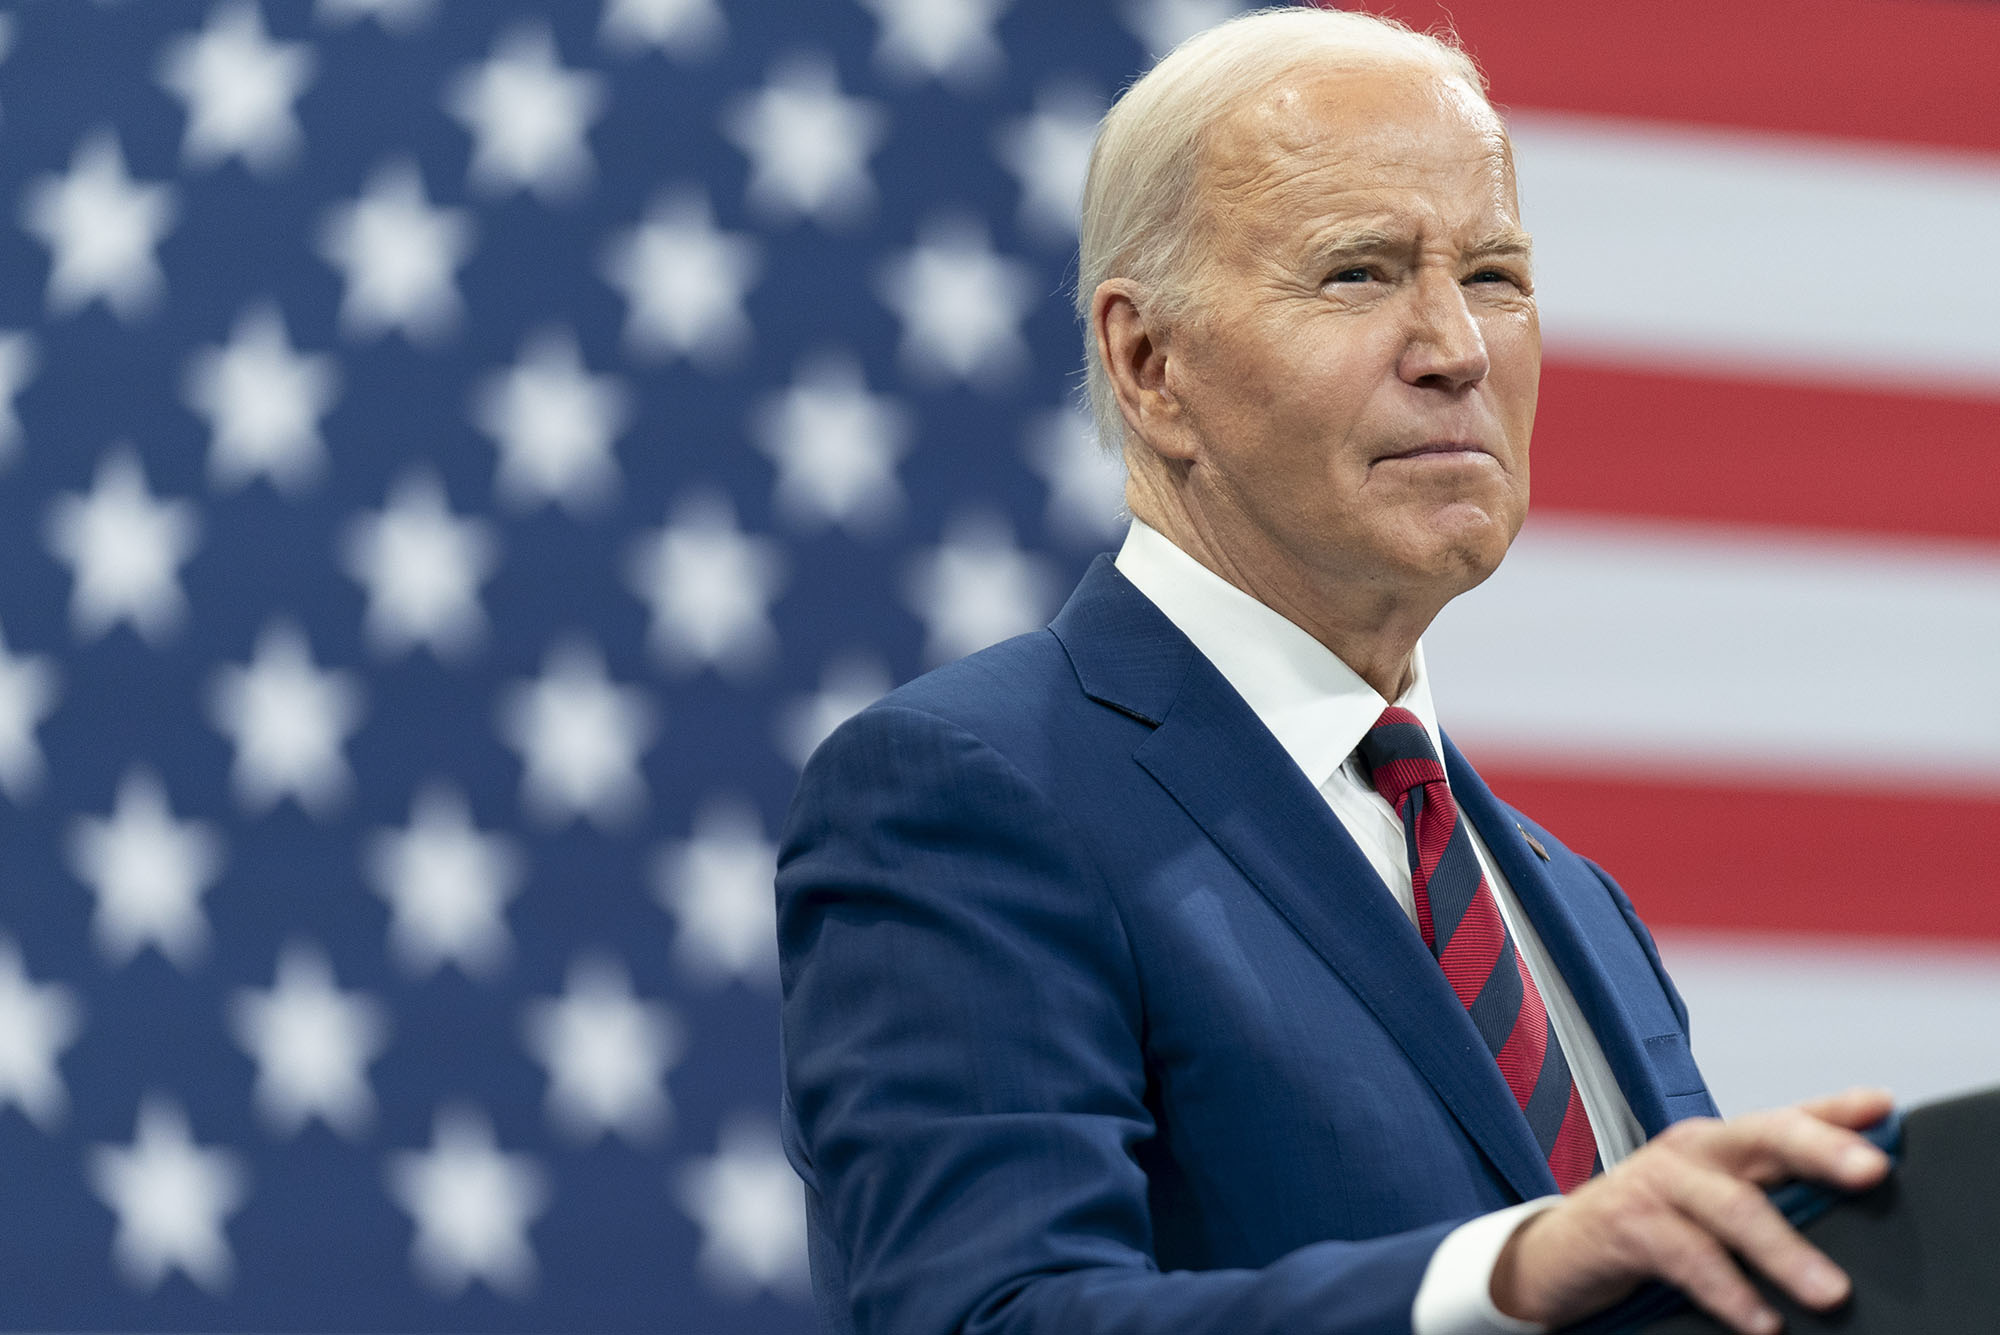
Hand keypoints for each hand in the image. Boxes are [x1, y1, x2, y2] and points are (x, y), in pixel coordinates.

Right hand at [1488, 1087, 1893, 1334]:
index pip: (1786, 1119)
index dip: (1834, 1111)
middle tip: (1871, 1172)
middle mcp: (1692, 1151)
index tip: (1882, 1108)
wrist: (1556, 1255)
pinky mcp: (1627, 1225)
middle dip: (1821, 1150)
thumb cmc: (1649, 1231)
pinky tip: (1761, 1321)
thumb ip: (1766, 1206)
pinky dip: (1729, 1291)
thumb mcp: (1709, 1211)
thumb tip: (1853, 1230)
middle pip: (1764, 1138)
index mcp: (1721, 1145)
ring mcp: (1656, 1183)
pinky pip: (1688, 1257)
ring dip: (1785, 1251)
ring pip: (1732, 1208)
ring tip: (1830, 1293)